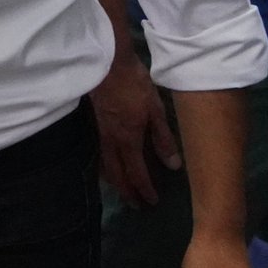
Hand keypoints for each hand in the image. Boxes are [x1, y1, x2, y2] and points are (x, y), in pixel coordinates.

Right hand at [91, 50, 180, 205]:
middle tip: (135, 205)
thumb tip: (173, 166)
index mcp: (128, 139)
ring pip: (104, 164)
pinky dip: (103, 166)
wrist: (107, 62)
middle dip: (126, 192)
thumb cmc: (134, 84)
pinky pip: (98, 152)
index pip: (136, 172)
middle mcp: (111, 140)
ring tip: (120, 190)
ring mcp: (99, 131)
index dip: (144, 189)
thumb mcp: (155, 109)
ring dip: (113, 181)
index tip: (151, 202)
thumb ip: (163, 138)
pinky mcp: (94, 122)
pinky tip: (106, 164)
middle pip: (116, 174)